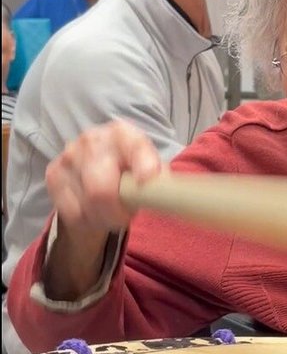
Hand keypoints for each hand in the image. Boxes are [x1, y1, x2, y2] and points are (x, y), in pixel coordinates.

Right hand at [46, 120, 161, 237]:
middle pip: (101, 189)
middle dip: (116, 212)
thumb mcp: (149, 169)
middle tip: (126, 217)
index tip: (147, 181)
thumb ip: (158, 178)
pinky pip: (73, 212)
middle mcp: (93, 140)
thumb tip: (166, 192)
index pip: (135, 147)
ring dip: (103, 218)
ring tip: (111, 213)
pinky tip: (93, 212)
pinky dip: (87, 220)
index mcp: (123, 133)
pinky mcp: (53, 175)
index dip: (143, 165)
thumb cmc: (130, 172)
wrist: (95, 174)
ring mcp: (69, 156)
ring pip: (87, 205)